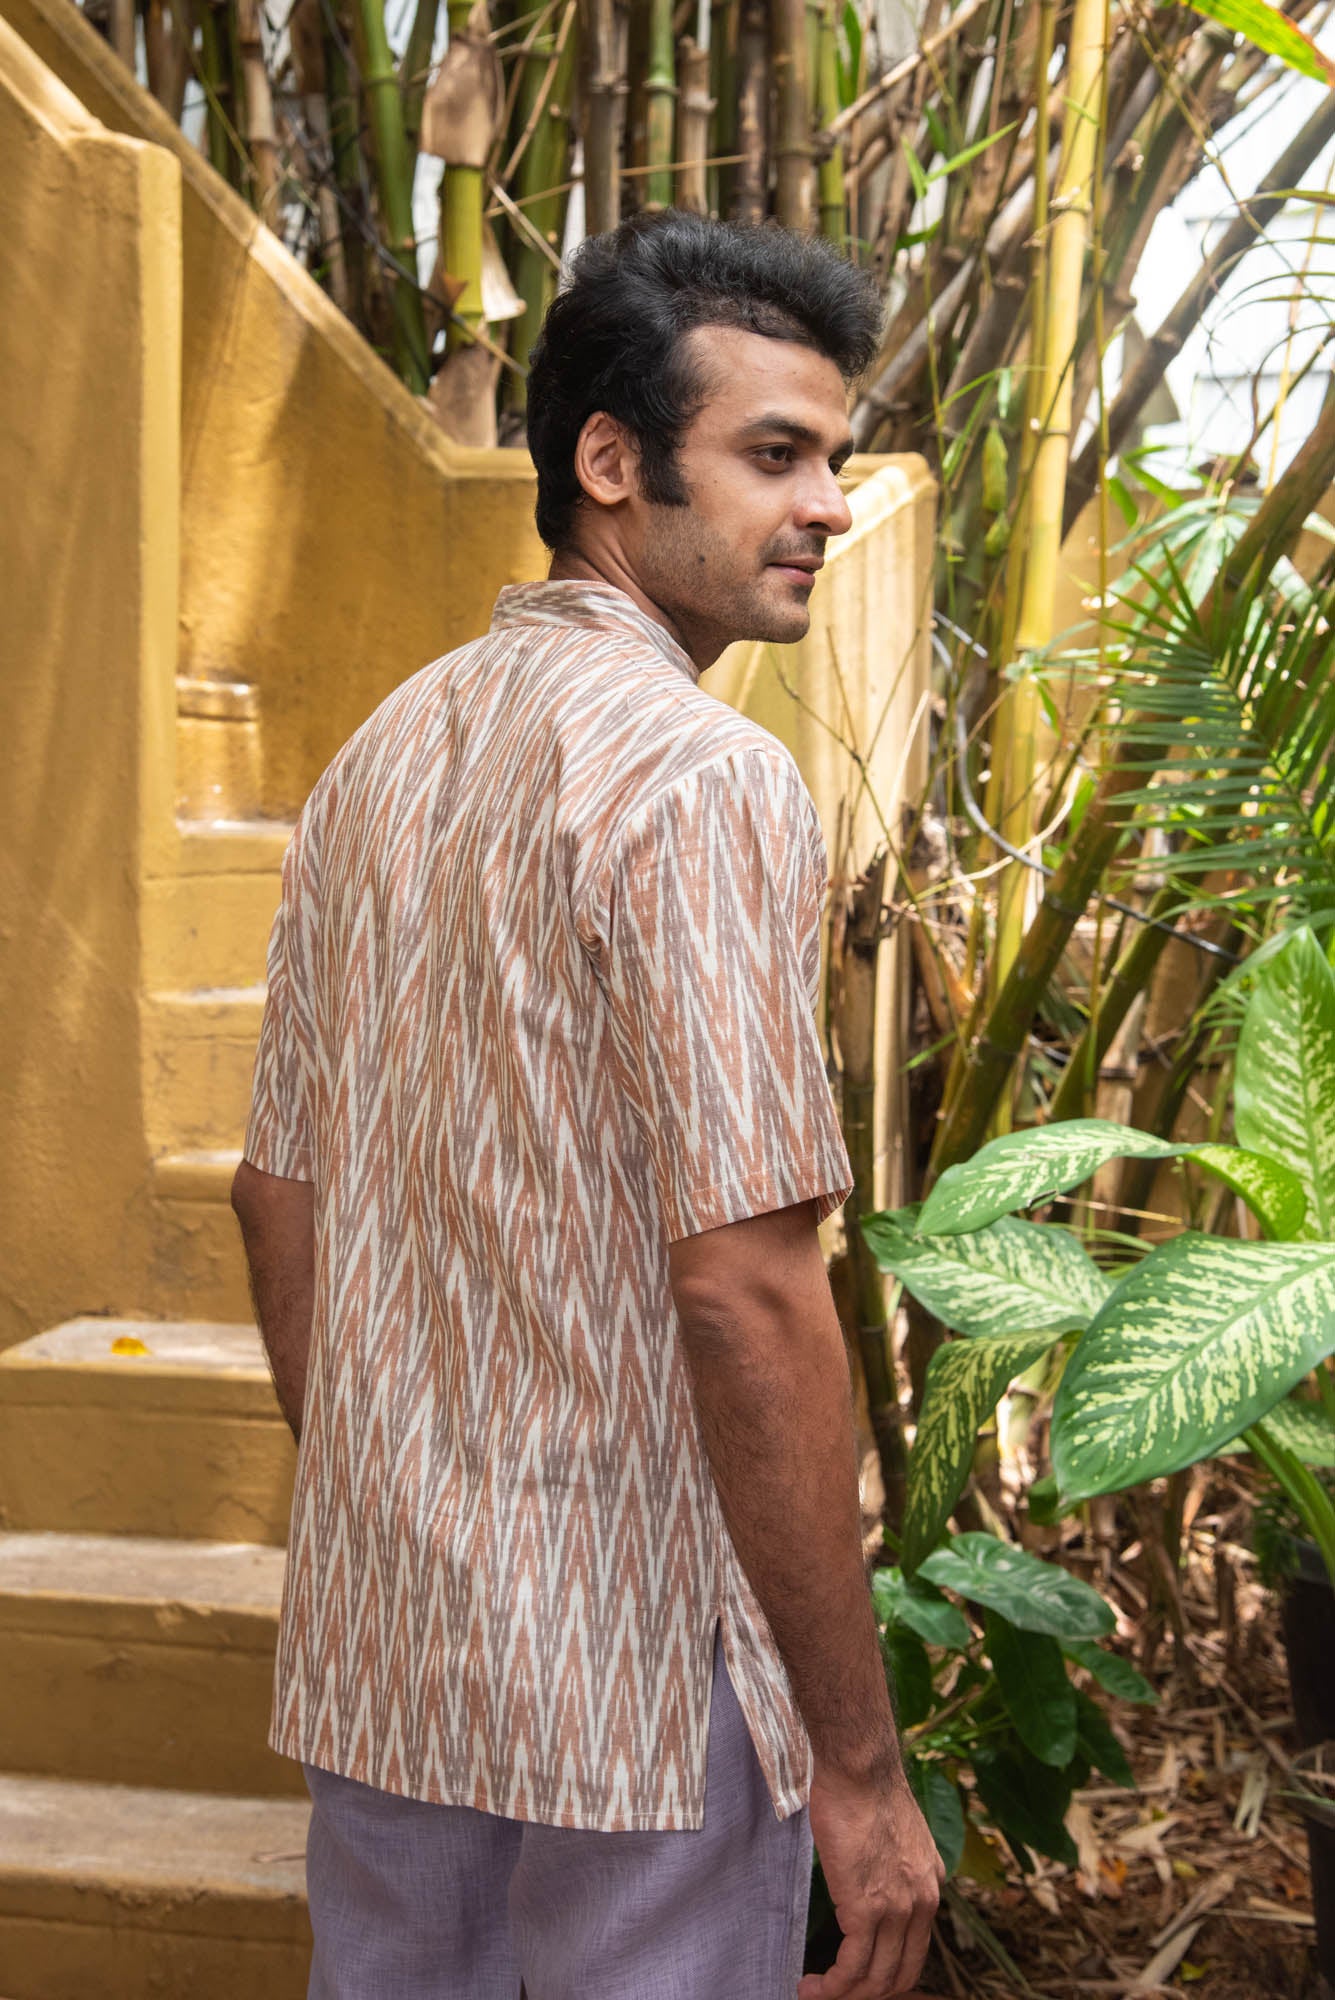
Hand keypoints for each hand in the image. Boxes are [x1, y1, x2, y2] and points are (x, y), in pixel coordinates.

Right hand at [796, 1763, 943, 1998]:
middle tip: (837, 1991)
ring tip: (815, 1994)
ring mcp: (896, 1909)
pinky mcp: (866, 1909)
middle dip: (867, 1992)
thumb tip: (874, 1877)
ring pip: (875, 1978)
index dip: (886, 1973)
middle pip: (899, 1974)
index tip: (856, 1975)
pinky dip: (832, 1987)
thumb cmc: (866, 1789)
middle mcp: (922, 1904)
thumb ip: (894, 1865)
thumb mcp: (897, 1834)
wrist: (859, 1770)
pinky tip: (812, 1987)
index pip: (914, 1950)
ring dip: (844, 1994)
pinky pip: (852, 1967)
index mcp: (930, 1886)